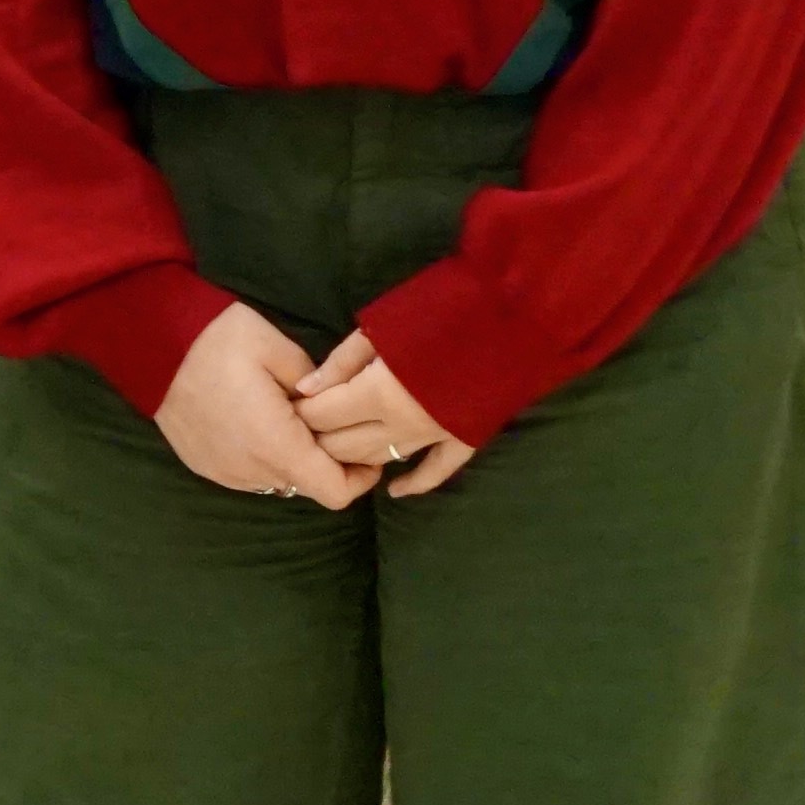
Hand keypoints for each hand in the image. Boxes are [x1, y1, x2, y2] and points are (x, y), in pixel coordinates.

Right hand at [155, 299, 358, 503]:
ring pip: (279, 481)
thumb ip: (320, 385)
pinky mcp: (203, 465)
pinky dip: (263, 457)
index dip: (360, 477)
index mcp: (275, 443)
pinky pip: (249, 474)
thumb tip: (332, 406)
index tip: (365, 449)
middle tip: (325, 423)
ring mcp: (222, 471)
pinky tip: (253, 422)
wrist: (148, 342)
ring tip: (286, 419)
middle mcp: (249, 469)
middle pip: (309, 486)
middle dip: (327, 462)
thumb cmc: (217, 340)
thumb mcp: (280, 349)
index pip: (336, 492)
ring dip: (292, 460)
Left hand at [291, 331, 478, 498]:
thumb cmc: (445, 313)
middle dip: (319, 437)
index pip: (323, 416)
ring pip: (382, 457)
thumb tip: (305, 390)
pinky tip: (395, 491)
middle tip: (305, 424)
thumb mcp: (383, 328)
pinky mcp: (465, 439)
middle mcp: (405, 424)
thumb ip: (341, 362)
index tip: (289, 403)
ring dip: (355, 455)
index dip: (301, 412)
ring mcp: (437, 436)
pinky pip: (437, 470)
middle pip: (345, 445)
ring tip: (334, 447)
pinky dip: (415, 483)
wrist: (516, 320)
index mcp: (380, 394)